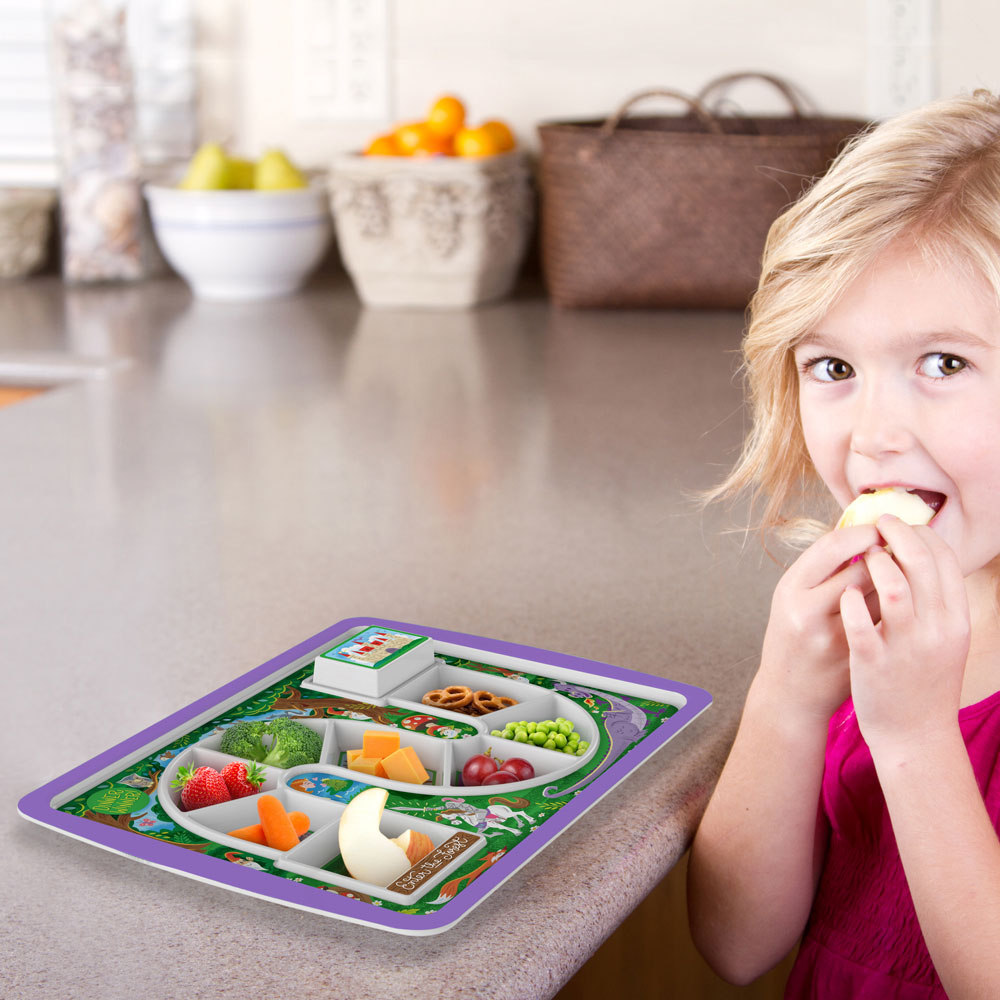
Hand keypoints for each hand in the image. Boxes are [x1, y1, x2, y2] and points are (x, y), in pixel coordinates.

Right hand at [758, 524, 881, 721]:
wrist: (789, 695)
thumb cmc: (794, 637)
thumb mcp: (793, 598)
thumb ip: (824, 569)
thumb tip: (866, 531)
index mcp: (789, 589)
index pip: (833, 545)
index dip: (863, 532)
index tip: (880, 530)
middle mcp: (807, 612)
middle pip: (862, 569)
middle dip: (886, 557)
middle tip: (897, 553)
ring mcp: (833, 638)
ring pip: (880, 597)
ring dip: (896, 583)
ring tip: (897, 580)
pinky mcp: (857, 659)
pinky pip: (888, 623)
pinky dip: (897, 610)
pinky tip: (897, 607)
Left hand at [839, 515, 969, 753]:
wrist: (915, 736)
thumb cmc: (925, 680)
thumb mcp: (946, 639)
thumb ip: (938, 601)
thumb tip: (922, 556)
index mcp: (956, 621)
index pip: (945, 560)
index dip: (922, 534)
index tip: (903, 524)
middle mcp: (936, 631)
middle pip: (921, 564)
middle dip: (897, 535)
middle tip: (879, 523)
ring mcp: (905, 647)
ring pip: (893, 588)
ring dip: (874, 563)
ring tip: (862, 557)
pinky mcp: (873, 663)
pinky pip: (860, 622)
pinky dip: (851, 600)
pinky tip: (845, 593)